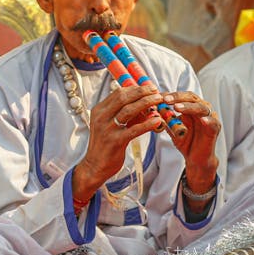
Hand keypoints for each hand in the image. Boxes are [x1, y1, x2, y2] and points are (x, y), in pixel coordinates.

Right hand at [72, 83, 164, 200]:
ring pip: (129, 110)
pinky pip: (134, 129)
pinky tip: (157, 121)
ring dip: (147, 103)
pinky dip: (147, 124)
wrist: (95, 166)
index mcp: (99, 110)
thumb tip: (143, 103)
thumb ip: (123, 114)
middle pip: (124, 98)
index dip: (135, 89)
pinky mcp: (115, 141)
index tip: (148, 88)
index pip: (118, 93)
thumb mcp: (109, 125)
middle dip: (142, 92)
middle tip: (156, 91)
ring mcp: (107, 129)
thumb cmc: (105, 145)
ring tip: (159, 101)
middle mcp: (101, 117)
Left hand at [161, 90, 220, 192]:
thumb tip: (152, 108)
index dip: (170, 95)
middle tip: (166, 99)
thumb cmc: (185, 140)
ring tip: (178, 107)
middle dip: (178, 97)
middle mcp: (202, 108)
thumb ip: (165, 118)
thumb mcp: (172, 128)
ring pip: (201, 108)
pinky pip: (213, 123)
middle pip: (191, 98)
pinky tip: (202, 120)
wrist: (195, 158)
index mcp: (192, 106)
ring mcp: (210, 117)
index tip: (158, 96)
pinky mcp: (215, 129)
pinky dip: (208, 121)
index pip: (181, 96)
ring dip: (189, 107)